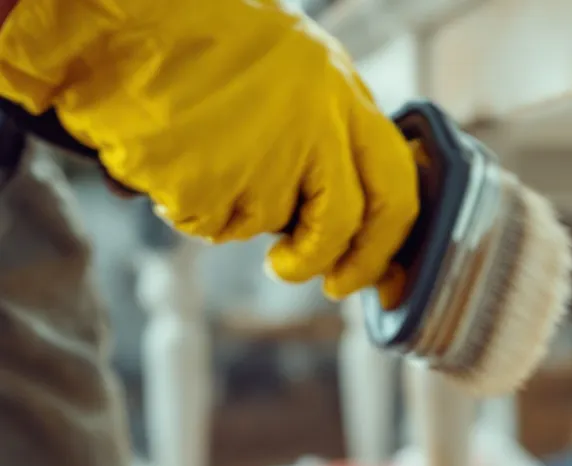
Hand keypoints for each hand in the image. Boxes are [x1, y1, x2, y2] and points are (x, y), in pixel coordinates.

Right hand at [0, 0, 417, 300]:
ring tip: (202, 146)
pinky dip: (188, 204)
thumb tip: (351, 202)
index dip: (385, 241)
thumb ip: (329, 122)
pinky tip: (171, 154)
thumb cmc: (199, 29)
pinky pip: (210, 222)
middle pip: (344, 224)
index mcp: (342, 92)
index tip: (367, 272)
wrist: (116, 15)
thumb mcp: (294, 61)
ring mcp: (265, 158)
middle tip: (302, 274)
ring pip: (264, 221)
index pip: (397, 184)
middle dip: (332, 264)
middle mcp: (316, 127)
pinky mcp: (211, 185)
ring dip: (233, 205)